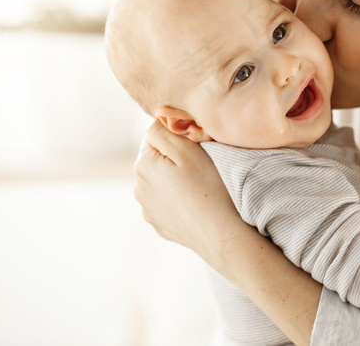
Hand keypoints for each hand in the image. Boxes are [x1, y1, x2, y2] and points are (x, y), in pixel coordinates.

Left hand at [133, 119, 243, 265]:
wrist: (220, 233)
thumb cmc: (209, 187)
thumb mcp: (188, 150)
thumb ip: (163, 131)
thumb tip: (152, 124)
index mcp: (143, 165)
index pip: (155, 138)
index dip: (176, 139)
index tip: (195, 150)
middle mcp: (138, 188)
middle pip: (156, 161)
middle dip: (173, 160)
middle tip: (200, 167)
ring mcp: (148, 209)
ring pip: (160, 183)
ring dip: (174, 180)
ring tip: (199, 187)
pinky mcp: (159, 225)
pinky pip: (167, 203)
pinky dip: (178, 200)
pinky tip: (195, 204)